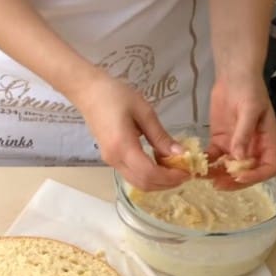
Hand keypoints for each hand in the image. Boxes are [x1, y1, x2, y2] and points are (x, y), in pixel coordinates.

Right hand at [68, 73, 187, 190]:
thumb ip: (160, 135)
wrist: (88, 92)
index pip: (149, 173)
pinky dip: (149, 175)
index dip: (170, 177)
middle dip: (167, 183)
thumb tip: (180, 153)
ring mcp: (111, 161)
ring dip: (158, 181)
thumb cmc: (115, 95)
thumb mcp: (144, 111)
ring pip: (138, 183)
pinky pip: (132, 175)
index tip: (187, 172)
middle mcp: (115, 159)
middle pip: (144, 183)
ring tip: (175, 169)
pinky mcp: (111, 158)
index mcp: (123, 146)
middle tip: (185, 173)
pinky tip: (159, 163)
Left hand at [207, 71, 275, 189]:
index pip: (269, 168)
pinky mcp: (220, 142)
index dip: (256, 176)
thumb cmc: (249, 89)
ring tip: (205, 178)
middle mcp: (253, 148)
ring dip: (218, 176)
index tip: (239, 176)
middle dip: (234, 181)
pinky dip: (207, 164)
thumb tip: (239, 158)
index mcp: (267, 141)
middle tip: (218, 184)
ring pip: (229, 169)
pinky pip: (214, 158)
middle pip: (248, 173)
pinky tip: (196, 167)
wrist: (233, 76)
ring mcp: (236, 146)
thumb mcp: (250, 110)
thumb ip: (244, 134)